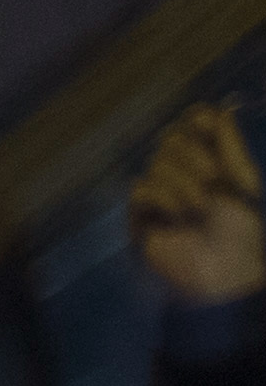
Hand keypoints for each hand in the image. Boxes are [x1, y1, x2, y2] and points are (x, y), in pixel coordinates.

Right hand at [133, 101, 264, 306]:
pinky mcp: (141, 218)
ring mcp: (160, 195)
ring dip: (183, 183)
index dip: (197, 121)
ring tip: (201, 209)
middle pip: (172, 139)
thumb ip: (233, 148)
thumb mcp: (245, 184)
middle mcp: (183, 173)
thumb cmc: (244, 233)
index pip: (193, 125)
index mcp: (211, 162)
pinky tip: (181, 217)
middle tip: (212, 180)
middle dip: (193, 155)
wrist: (225, 276)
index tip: (208, 125)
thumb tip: (225, 109)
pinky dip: (164, 198)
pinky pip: (143, 189)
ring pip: (158, 164)